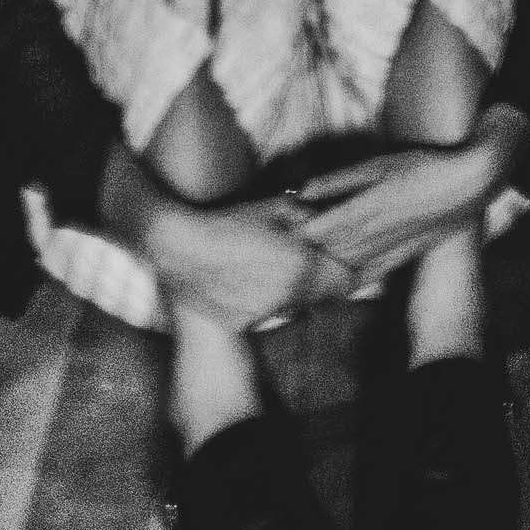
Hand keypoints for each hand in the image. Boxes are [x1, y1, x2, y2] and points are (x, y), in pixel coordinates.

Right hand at [139, 194, 354, 334]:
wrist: (179, 247)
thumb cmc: (230, 221)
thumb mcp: (278, 207)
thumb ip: (310, 218)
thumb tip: (327, 224)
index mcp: (304, 265)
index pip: (349, 281)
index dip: (350, 271)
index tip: (344, 261)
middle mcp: (289, 294)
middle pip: (324, 296)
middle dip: (324, 281)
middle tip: (308, 262)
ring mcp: (265, 312)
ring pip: (296, 306)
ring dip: (295, 291)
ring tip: (273, 268)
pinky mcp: (241, 322)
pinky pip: (266, 314)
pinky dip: (265, 302)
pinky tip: (248, 282)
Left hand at [286, 123, 519, 286]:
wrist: (467, 186)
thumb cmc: (422, 167)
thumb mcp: (378, 165)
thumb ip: (338, 181)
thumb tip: (302, 190)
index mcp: (356, 212)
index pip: (308, 233)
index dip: (290, 232)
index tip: (278, 228)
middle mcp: (365, 238)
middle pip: (319, 255)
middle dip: (300, 253)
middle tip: (284, 249)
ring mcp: (382, 252)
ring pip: (338, 268)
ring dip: (320, 268)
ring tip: (306, 265)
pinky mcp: (397, 259)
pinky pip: (364, 276)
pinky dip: (346, 279)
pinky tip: (339, 278)